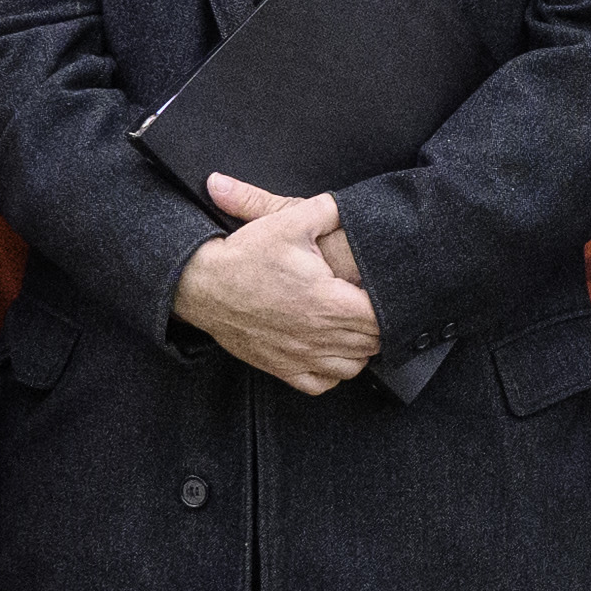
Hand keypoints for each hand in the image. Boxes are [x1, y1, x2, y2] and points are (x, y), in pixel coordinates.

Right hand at [175, 176, 380, 395]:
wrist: (201, 285)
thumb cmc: (245, 255)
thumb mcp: (288, 221)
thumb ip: (329, 210)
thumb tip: (352, 205)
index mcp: (327, 301)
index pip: (380, 318)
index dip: (389, 306)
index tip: (381, 293)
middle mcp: (318, 335)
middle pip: (372, 343)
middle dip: (377, 325)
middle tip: (369, 305)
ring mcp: (300, 357)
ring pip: (352, 368)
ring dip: (359, 350)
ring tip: (353, 327)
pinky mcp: (282, 369)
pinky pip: (322, 384)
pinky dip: (332, 373)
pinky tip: (328, 351)